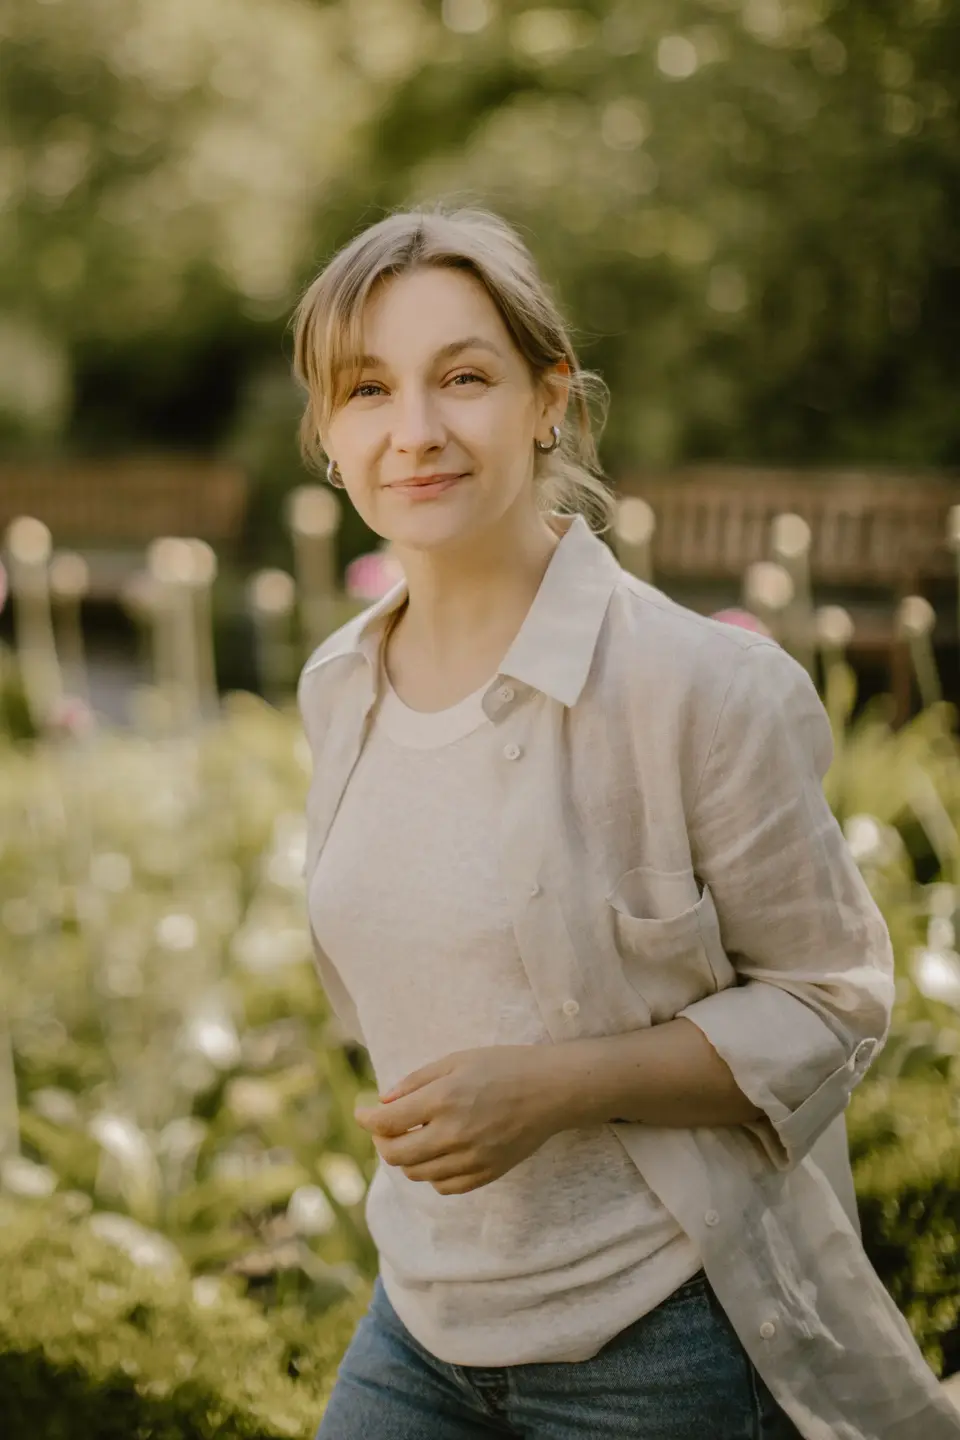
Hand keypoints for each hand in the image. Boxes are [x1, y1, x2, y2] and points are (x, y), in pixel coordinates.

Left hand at [353, 1045, 558, 1194]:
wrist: (550, 1090)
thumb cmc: (503, 1066)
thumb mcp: (456, 1060)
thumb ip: (416, 1081)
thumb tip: (384, 1102)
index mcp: (443, 1100)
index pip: (388, 1122)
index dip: (367, 1118)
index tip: (362, 1113)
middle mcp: (454, 1134)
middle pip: (397, 1155)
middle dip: (382, 1142)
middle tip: (385, 1128)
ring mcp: (471, 1158)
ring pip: (418, 1174)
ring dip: (406, 1158)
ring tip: (413, 1138)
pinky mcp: (486, 1173)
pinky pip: (444, 1186)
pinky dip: (432, 1174)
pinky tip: (438, 1154)